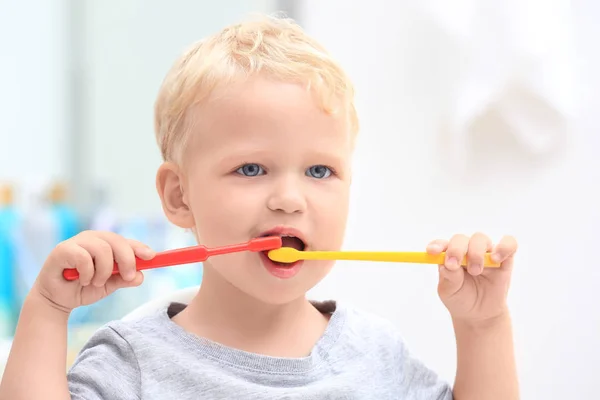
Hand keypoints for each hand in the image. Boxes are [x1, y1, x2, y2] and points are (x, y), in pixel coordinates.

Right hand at [31, 230, 155, 312]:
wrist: (57, 300)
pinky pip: (84, 257)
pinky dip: (88, 272)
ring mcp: (77, 242)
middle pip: (117, 241)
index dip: (139, 247)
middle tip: (127, 276)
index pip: (126, 241)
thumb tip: (141, 276)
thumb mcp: (109, 285)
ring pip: (103, 249)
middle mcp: (92, 238)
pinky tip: (83, 280)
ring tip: (97, 282)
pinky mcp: (62, 250)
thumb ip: (124, 279)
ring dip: (104, 271)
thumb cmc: (84, 288)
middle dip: (127, 260)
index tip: (151, 257)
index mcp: (105, 244)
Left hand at [426, 233, 516, 323]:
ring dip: (476, 253)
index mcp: (448, 256)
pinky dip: (504, 247)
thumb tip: (449, 264)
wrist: (480, 314)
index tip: (431, 252)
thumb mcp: (449, 292)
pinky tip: (496, 259)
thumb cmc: (461, 299)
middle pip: (460, 239)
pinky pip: (509, 243)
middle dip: (456, 249)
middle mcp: (466, 251)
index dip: (437, 245)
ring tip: (475, 271)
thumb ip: (449, 277)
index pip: (441, 244)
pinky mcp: (505, 258)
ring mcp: (485, 253)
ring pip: (480, 239)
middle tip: (454, 265)